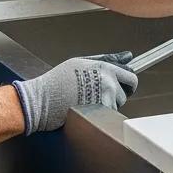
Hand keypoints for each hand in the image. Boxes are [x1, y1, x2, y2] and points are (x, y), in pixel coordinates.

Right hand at [12, 52, 137, 133]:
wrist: (42, 100)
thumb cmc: (57, 81)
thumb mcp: (81, 62)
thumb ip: (107, 59)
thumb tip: (128, 56)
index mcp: (105, 67)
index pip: (131, 76)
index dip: (127, 83)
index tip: (123, 86)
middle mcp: (108, 82)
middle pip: (126, 93)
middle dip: (117, 95)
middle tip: (99, 95)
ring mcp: (105, 99)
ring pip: (117, 106)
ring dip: (107, 106)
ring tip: (88, 102)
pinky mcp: (99, 113)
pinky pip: (108, 116)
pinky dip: (101, 116)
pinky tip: (86, 110)